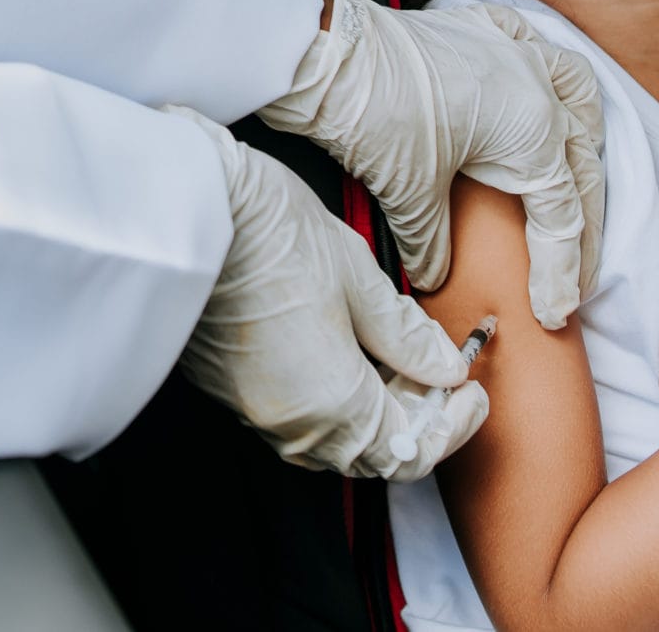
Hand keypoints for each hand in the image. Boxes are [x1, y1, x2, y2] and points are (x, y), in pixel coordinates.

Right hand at [166, 106, 489, 478]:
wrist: (188, 206)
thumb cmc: (271, 231)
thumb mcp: (359, 275)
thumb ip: (406, 334)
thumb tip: (444, 365)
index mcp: (332, 401)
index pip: (410, 448)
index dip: (452, 426)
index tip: (471, 391)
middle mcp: (291, 420)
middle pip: (369, 453)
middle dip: (415, 419)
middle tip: (439, 370)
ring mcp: (252, 406)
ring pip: (330, 440)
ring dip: (373, 411)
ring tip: (395, 358)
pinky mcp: (227, 385)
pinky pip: (295, 417)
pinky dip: (332, 400)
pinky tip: (346, 352)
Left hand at [260, 0, 603, 327]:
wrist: (325, 55)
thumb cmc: (371, 118)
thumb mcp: (409, 195)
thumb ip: (433, 243)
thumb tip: (436, 274)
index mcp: (533, 130)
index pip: (560, 217)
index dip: (560, 271)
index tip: (553, 310)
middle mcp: (536, 83)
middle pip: (578, 162)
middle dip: (580, 220)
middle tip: (572, 267)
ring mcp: (508, 48)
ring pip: (573, 87)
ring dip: (580, 130)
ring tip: (578, 165)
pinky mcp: (474, 26)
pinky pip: (528, 41)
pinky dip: (542, 64)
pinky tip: (536, 79)